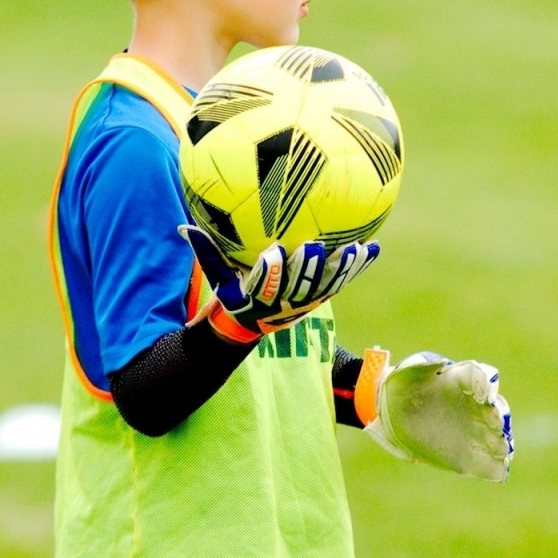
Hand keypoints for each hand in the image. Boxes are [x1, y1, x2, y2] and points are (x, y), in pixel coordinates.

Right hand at [180, 226, 379, 343]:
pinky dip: (357, 266)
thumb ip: (206, 252)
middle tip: (314, 246)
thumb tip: (184, 229)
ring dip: (341, 268)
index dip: (270, 269)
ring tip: (356, 249)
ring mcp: (306, 301)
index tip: (272, 252)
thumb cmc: (231, 295)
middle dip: (306, 267)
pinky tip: (373, 248)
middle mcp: (285, 300)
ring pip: (326, 285)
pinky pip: (341, 281)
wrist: (247, 328)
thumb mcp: (216, 278)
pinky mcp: (320, 298)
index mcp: (259, 293)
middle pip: (299, 284)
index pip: (264, 281)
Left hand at [354, 349, 513, 482]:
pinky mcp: (467, 455)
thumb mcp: (409, 371)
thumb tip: (439, 363)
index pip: (482, 379)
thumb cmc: (403, 385)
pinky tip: (500, 470)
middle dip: (499, 418)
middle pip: (496, 411)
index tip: (488, 394)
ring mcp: (474, 431)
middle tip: (497, 424)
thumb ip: (424, 366)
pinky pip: (487, 463)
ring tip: (504, 450)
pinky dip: (496, 466)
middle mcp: (476, 407)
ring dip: (503, 443)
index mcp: (463, 381)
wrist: (394, 411)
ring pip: (498, 438)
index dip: (488, 386)